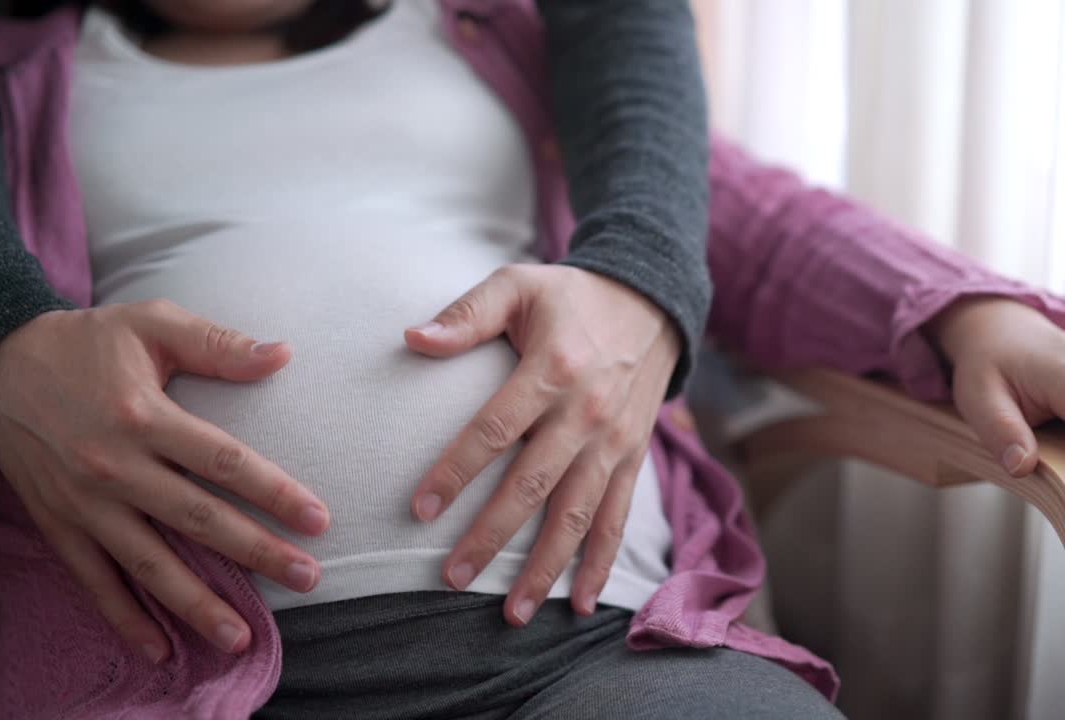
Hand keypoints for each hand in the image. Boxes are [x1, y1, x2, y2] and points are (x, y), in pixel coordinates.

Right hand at [0, 300, 330, 662]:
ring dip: (197, 604)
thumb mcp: (152, 323)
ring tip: (241, 636)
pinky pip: (95, 580)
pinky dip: (125, 618)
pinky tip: (161, 650)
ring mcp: (84, 502)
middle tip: (308, 579)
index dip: (273, 493)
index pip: (223, 462)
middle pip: (198, 519)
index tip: (318, 520)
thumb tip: (283, 354)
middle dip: (257, 553)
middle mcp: (114, 466)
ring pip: (149, 563)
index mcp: (143, 416)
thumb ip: (218, 344)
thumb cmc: (87, 342)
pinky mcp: (58, 524)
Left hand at [404, 264, 679, 625]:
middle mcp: (587, 412)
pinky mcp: (634, 458)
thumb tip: (412, 338)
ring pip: (577, 515)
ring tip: (513, 612)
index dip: (457, 471)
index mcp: (552, 369)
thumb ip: (467, 314)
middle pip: (533, 485)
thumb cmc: (571, 296)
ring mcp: (615, 441)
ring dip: (546, 566)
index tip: (419, 509)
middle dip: (493, 537)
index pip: (495, 429)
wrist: (652, 301)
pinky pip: (618, 518)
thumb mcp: (518, 284)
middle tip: (453, 578)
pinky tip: (579, 602)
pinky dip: (601, 563)